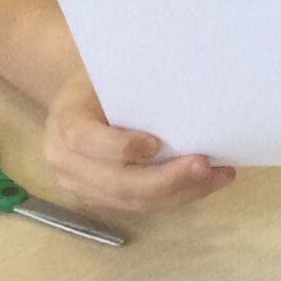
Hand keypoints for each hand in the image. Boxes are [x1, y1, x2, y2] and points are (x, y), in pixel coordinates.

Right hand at [42, 73, 233, 217]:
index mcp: (63, 122)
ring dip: (178, 193)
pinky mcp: (99, 200)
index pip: (84, 140)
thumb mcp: (108, 74)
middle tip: (204, 166)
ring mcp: (80, 187)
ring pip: (132, 201)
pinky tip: (202, 185)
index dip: (120, 147)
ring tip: (216, 178)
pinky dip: (175, 197)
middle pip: (115, 182)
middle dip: (165, 180)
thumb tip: (187, 93)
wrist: (77, 102)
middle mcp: (64, 162)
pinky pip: (139, 206)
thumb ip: (133, 89)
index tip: (157, 144)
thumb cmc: (100, 83)